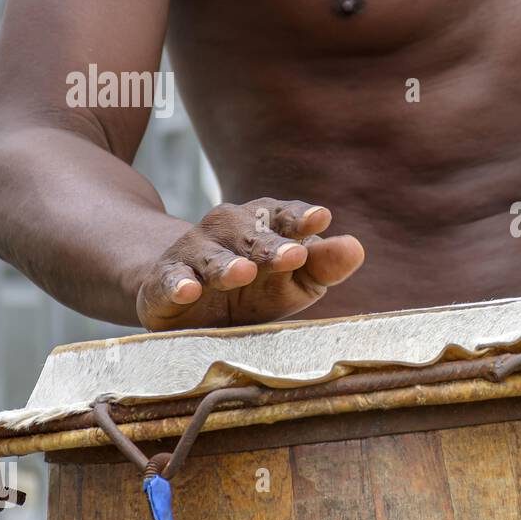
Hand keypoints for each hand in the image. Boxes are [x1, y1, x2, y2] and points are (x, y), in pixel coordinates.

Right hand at [134, 199, 364, 330]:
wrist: (189, 303)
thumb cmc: (255, 289)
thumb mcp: (295, 280)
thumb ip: (324, 265)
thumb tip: (356, 248)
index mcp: (264, 224)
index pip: (284, 215)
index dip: (300, 217)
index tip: (320, 220)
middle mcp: (228, 230)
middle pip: (250, 234)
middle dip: (270, 244)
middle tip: (293, 256)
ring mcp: (194, 253)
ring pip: (210, 255)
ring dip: (226, 264)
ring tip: (243, 273)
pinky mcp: (164, 280)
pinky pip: (170, 280)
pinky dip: (177, 284)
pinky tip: (187, 291)